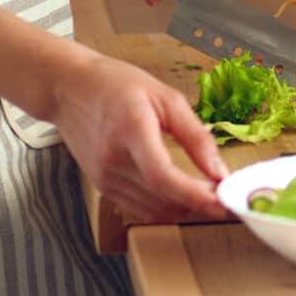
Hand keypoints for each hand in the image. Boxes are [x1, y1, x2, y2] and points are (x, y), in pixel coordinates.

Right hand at [49, 50, 228, 222]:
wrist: (68, 89)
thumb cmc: (118, 85)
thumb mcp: (166, 97)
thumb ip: (195, 135)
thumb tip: (219, 169)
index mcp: (131, 130)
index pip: (162, 176)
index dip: (194, 195)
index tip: (223, 202)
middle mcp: (113, 160)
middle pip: (161, 199)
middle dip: (199, 204)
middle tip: (227, 195)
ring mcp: (104, 177)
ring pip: (153, 210)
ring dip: (184, 209)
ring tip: (209, 194)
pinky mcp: (102, 186)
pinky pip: (139, 208)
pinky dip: (166, 207)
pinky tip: (183, 193)